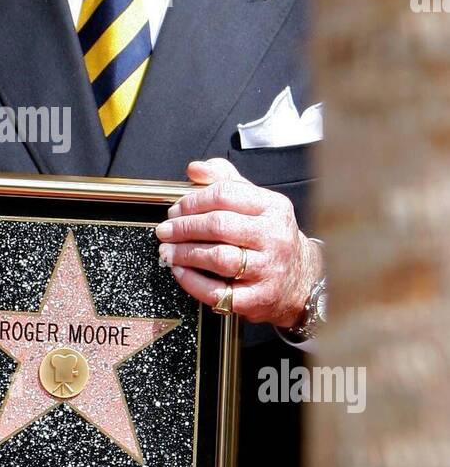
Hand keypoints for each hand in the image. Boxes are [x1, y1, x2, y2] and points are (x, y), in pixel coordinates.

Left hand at [155, 158, 321, 328]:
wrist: (301, 279)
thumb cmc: (271, 238)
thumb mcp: (257, 203)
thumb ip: (226, 180)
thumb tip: (196, 169)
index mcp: (273, 208)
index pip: (225, 194)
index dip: (193, 201)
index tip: (176, 208)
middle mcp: (274, 237)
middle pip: (219, 225)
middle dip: (184, 227)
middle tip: (165, 230)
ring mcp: (268, 269)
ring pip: (219, 258)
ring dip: (185, 254)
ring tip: (168, 251)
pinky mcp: (259, 298)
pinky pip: (219, 291)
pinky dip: (193, 282)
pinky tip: (180, 272)